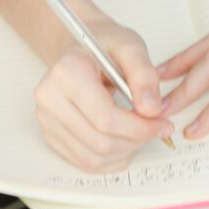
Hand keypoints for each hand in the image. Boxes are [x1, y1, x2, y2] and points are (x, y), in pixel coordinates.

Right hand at [34, 20, 173, 171]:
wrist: (80, 49)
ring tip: (140, 135)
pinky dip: (111, 160)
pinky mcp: (50, 135)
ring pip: (93, 157)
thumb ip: (144, 75)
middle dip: (135, 141)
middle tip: (156, 130)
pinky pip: (84, 162)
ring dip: (125, 152)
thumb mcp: (131, 46)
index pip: (105, 118)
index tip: (162, 124)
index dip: (139, 128)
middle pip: (100, 141)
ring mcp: (46, 120)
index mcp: (67, 73)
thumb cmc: (104, 45)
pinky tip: (124, 144)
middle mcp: (50, 99)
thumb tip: (151, 110)